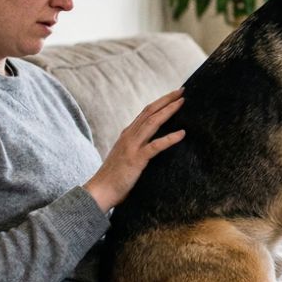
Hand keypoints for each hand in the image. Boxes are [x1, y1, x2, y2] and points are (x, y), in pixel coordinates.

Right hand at [84, 89, 184, 210]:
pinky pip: (156, 146)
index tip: (173, 95)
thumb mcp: (125, 157)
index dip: (159, 102)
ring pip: (152, 122)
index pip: (145, 113)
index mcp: (127, 135)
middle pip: (150, 112)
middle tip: (181, 90)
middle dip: (166, 100)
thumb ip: (136, 148)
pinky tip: (182, 133)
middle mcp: (129, 136)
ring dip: (168, 111)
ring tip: (182, 102)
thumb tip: (151, 146)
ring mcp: (132, 146)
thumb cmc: (114, 178)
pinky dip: (169, 138)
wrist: (99, 192)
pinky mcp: (136, 159)